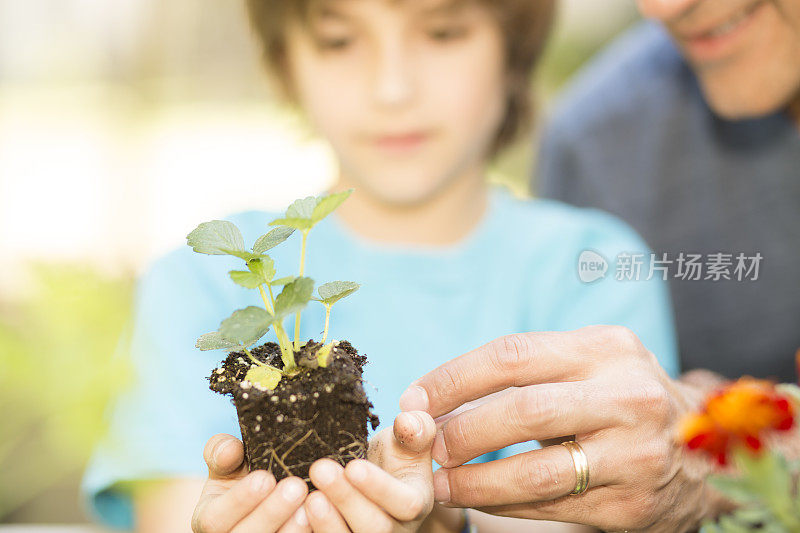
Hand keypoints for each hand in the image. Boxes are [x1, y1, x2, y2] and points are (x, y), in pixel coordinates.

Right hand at [191, 434, 309, 532]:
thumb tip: (229, 449)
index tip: (264, 477)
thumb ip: (222, 452)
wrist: (263, 497)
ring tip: (309, 507)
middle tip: (296, 487)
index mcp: (210, 519)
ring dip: (291, 529)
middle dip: (271, 512)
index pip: (216, 517)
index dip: (240, 499)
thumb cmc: (243, 478)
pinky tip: (318, 520)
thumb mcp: (228, 464)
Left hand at [304, 411, 436, 532]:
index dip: (380, 487)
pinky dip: (308, 531)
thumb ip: (415, 430)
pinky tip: (294, 513)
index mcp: (415, 503)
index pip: (406, 503)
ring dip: (327, 522)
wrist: (374, 481)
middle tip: (320, 469)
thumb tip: (406, 421)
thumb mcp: (406, 442)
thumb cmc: (391, 459)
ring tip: (309, 497)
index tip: (353, 466)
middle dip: (346, 499)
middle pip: (375, 528)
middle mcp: (395, 530)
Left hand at [399, 326, 720, 531]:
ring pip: (534, 471)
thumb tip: (437, 393)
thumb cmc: (620, 396)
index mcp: (605, 348)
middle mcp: (626, 395)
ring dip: (473, 481)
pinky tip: (478, 501)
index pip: (512, 355)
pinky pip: (551, 508)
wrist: (702, 451)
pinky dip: (503, 505)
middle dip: (459, 431)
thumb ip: (530, 368)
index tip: (416, 399)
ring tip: (439, 483)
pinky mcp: (632, 503)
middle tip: (425, 445)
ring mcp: (634, 453)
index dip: (452, 378)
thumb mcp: (590, 361)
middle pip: (521, 411)